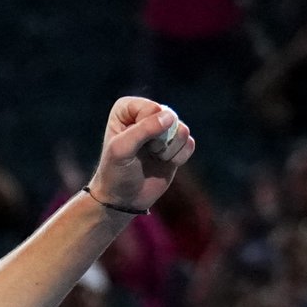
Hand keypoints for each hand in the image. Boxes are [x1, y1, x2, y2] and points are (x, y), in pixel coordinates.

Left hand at [88, 96, 194, 213]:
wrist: (124, 199)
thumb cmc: (116, 172)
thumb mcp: (121, 150)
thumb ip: (143, 130)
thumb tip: (170, 117)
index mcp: (128, 108)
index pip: (152, 109)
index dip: (147, 131)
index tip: (133, 146)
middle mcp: (147, 113)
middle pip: (170, 117)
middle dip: (160, 141)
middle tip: (146, 152)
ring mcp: (163, 128)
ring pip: (182, 130)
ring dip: (169, 150)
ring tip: (154, 158)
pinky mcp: (176, 144)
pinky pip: (189, 143)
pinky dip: (179, 157)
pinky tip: (165, 163)